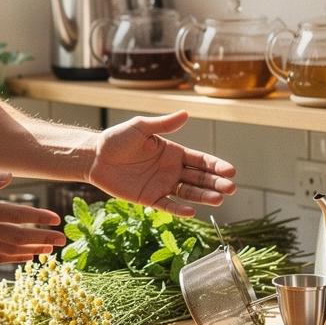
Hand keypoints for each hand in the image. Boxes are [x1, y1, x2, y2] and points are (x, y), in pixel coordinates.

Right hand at [0, 169, 63, 262]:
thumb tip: (10, 176)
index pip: (16, 214)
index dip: (38, 217)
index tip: (55, 219)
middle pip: (18, 237)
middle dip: (43, 238)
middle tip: (62, 239)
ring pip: (8, 252)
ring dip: (31, 251)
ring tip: (49, 250)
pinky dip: (13, 259)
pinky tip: (25, 257)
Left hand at [87, 111, 235, 217]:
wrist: (94, 157)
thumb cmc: (117, 139)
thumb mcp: (141, 127)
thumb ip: (163, 124)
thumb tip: (186, 113)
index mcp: (173, 152)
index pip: (200, 160)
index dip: (216, 165)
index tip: (231, 171)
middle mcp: (171, 170)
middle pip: (199, 178)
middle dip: (216, 183)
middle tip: (231, 188)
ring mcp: (162, 185)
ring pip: (188, 193)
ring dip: (204, 196)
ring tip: (219, 200)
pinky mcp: (149, 198)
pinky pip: (167, 205)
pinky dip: (179, 209)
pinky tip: (191, 211)